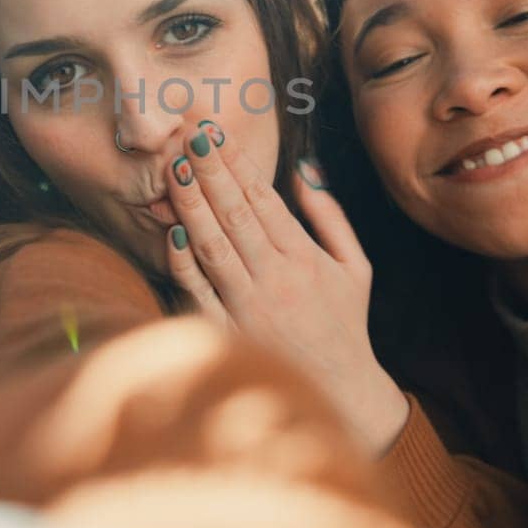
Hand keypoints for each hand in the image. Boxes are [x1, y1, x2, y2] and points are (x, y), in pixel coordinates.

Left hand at [163, 122, 408, 456]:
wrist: (340, 394)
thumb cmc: (344, 325)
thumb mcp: (355, 267)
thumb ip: (330, 216)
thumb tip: (305, 166)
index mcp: (306, 259)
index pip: (264, 200)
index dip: (237, 163)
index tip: (214, 133)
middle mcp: (276, 280)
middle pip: (235, 216)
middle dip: (209, 172)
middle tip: (186, 137)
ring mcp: (250, 309)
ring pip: (213, 247)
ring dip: (192, 206)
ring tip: (172, 170)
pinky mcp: (228, 336)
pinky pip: (200, 294)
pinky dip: (184, 264)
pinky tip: (172, 233)